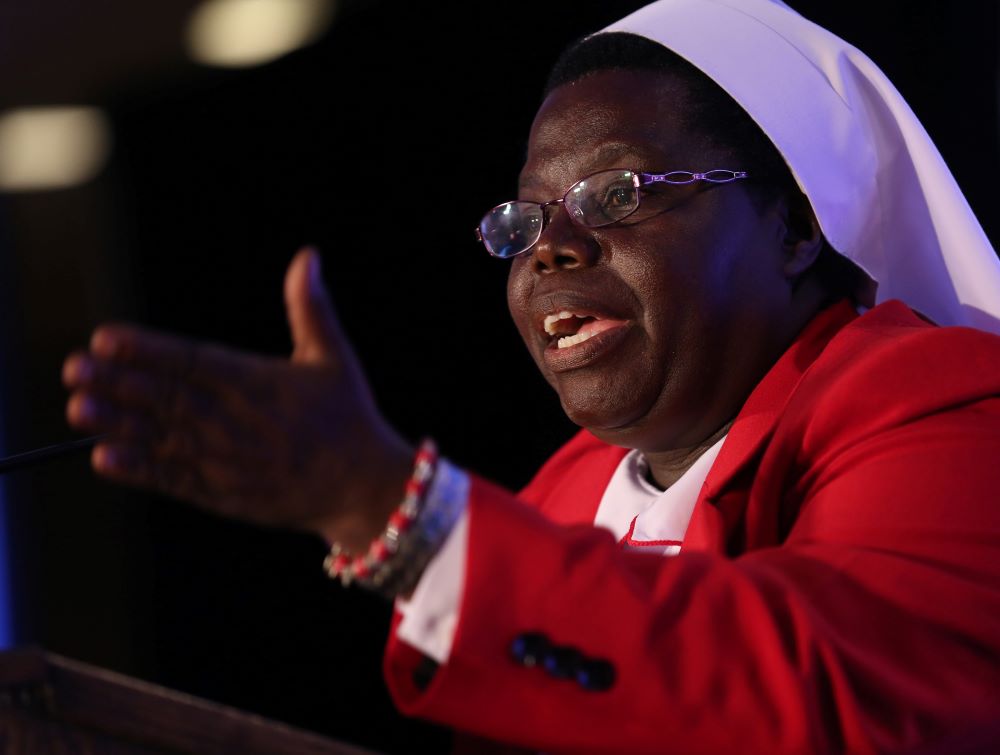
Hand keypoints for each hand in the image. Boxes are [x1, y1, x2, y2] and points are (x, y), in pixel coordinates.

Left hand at [63, 247, 412, 550]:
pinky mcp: (224, 494)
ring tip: (78, 408)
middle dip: (119, 383)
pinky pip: (175, 480)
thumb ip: (311, 307)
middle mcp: (237, 422)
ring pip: (163, 438)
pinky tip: (105, 457)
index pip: (193, 361)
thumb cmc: (348, 417)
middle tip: (74, 369)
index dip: (147, 350)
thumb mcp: (333, 356)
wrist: (364, 487)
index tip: (106, 339)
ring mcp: (228, 461)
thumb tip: (307, 256)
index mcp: (259, 384)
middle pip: (168, 398)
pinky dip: (140, 470)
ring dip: (118, 423)